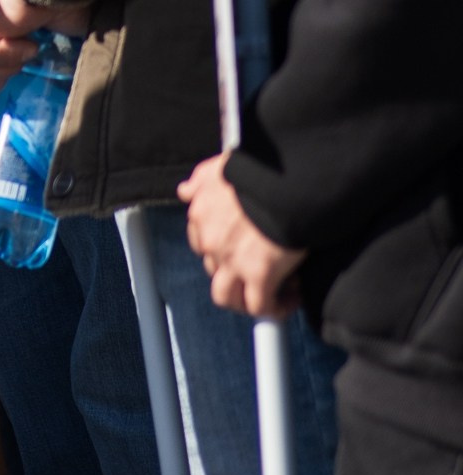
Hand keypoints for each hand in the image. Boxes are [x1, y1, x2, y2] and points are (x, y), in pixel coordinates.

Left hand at [180, 152, 302, 319]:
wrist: (288, 177)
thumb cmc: (261, 167)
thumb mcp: (220, 166)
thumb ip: (201, 179)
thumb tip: (185, 191)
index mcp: (201, 212)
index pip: (201, 242)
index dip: (221, 249)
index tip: (242, 249)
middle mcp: (209, 239)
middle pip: (214, 269)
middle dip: (235, 273)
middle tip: (260, 272)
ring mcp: (232, 260)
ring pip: (226, 296)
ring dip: (244, 302)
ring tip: (268, 297)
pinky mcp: (260, 274)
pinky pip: (260, 306)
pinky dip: (274, 308)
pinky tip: (291, 299)